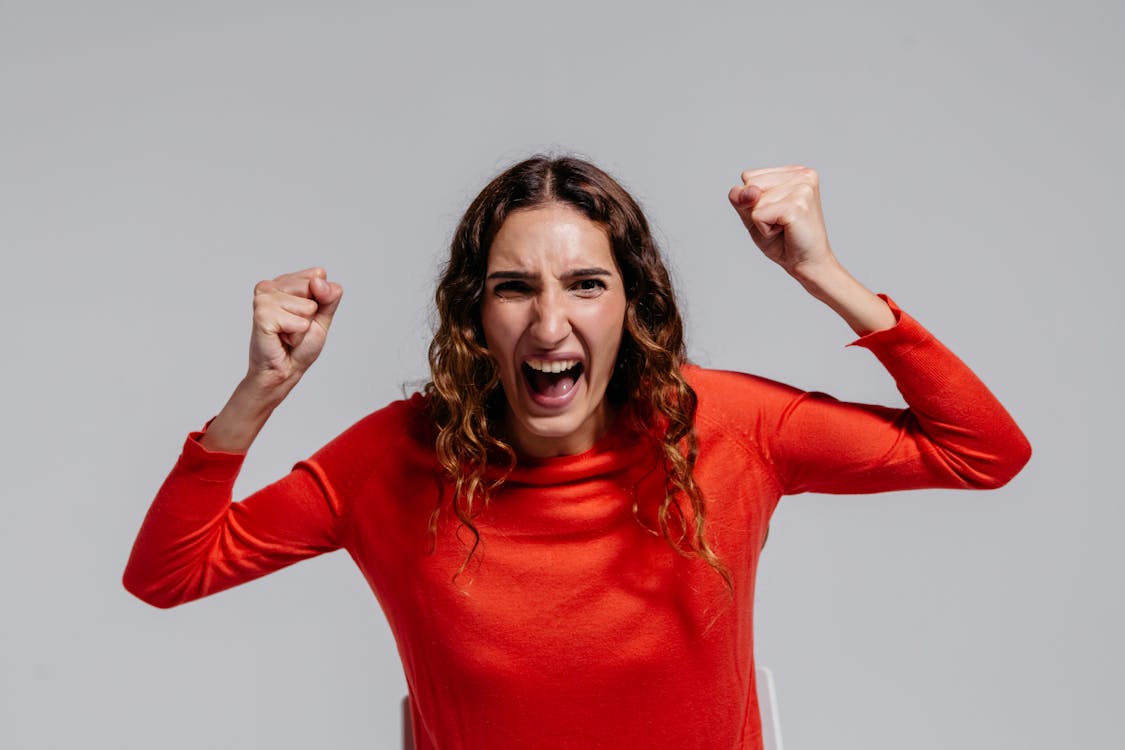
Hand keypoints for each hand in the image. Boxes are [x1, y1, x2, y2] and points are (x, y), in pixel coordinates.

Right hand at [248, 267, 342, 391]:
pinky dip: (296, 335)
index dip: (321, 300)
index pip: (319, 275)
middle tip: (295, 327)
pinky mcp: (262, 314)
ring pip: (307, 306)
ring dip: (302, 327)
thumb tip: (318, 280)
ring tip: (287, 333)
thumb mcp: (323, 317)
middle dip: (311, 314)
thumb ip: (329, 296)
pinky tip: (281, 338)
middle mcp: (271, 285)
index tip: (307, 315)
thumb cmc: (300, 345)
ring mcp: (264, 298)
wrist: (284, 370)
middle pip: (313, 287)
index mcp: (286, 281)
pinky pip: (297, 321)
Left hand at [728, 166, 834, 276]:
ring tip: (784, 227)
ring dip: (762, 221)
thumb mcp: (753, 214)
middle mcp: (802, 174)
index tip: (776, 212)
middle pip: (750, 184)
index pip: (749, 177)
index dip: (753, 201)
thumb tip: (750, 190)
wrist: (806, 264)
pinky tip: (786, 231)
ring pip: (754, 201)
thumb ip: (741, 198)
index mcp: (794, 171)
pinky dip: (765, 230)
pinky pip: (758, 215)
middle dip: (757, 209)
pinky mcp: (797, 205)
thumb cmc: (782, 240)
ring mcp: (802, 188)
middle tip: (780, 222)